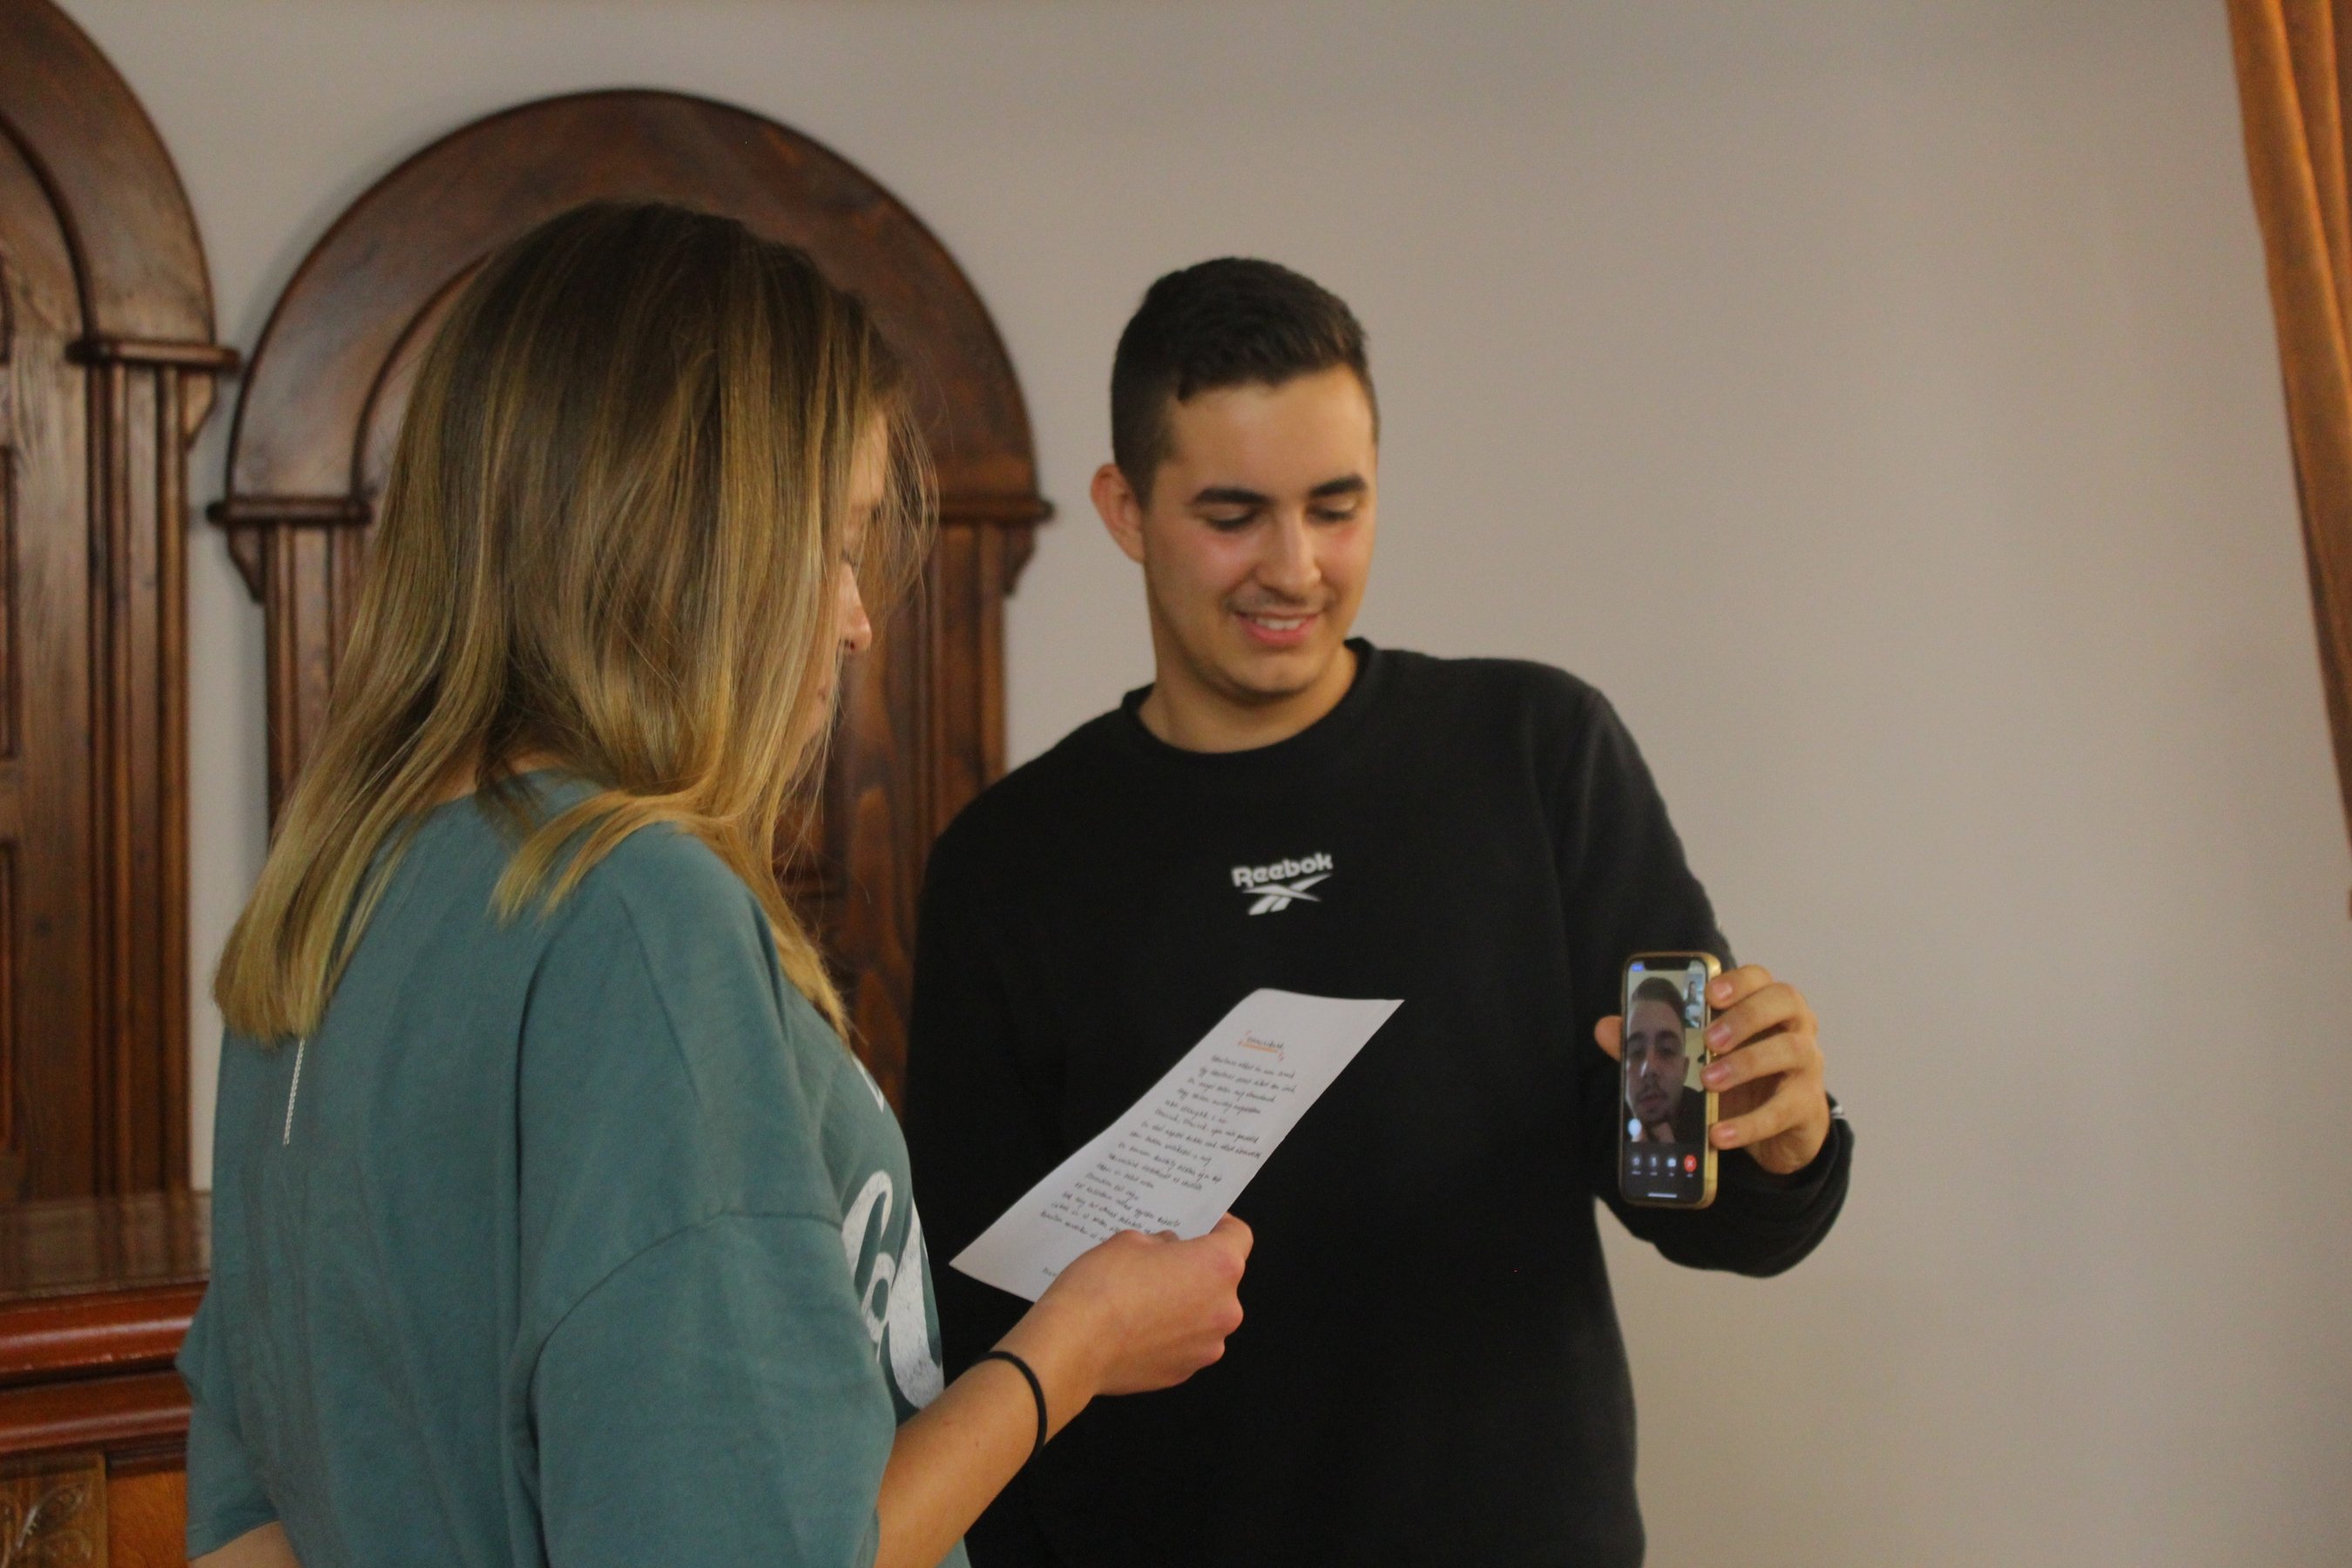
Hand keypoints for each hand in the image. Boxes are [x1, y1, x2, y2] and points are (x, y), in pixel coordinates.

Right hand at [1001, 1215, 1251, 1409]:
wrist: (1074, 1346)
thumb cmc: (1104, 1284)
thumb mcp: (1130, 1240)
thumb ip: (1162, 1244)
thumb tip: (1170, 1253)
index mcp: (1219, 1267)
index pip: (1239, 1237)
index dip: (1220, 1227)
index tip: (1201, 1226)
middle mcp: (1226, 1309)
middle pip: (1222, 1281)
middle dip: (1197, 1271)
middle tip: (1161, 1265)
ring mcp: (1207, 1347)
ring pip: (1204, 1316)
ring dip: (1185, 1306)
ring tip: (1144, 1302)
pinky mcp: (1184, 1373)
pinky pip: (1185, 1344)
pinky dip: (1169, 1336)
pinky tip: (1136, 1331)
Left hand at [1595, 964, 1829, 1175]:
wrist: (1778, 1132)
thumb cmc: (1737, 1081)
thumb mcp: (1698, 1060)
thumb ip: (1656, 1042)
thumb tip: (1606, 1028)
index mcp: (1765, 1006)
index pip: (1760, 977)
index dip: (1738, 981)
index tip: (1710, 994)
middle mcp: (1794, 1027)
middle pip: (1784, 1002)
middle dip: (1745, 1017)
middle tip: (1709, 1040)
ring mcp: (1808, 1064)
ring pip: (1791, 1049)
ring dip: (1747, 1064)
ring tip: (1709, 1082)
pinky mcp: (1808, 1106)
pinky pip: (1785, 1109)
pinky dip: (1749, 1123)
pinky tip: (1719, 1133)